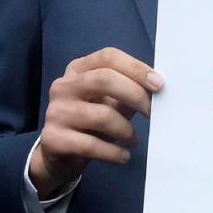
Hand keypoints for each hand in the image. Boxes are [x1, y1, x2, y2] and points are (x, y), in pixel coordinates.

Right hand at [31, 47, 163, 198]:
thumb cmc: (93, 121)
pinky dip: (113, 152)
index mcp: (79, 69)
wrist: (60, 153)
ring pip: (101, 115)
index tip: (158, 85)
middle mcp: (63, 86)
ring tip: (133, 139)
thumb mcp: (111, 102)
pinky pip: (91, 145)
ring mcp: (56, 111)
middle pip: (104, 79)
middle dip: (135, 95)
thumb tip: (159, 89)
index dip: (136, 68)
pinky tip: (123, 155)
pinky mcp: (53, 138)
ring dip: (126, 130)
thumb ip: (130, 92)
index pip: (109, 57)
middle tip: (152, 113)